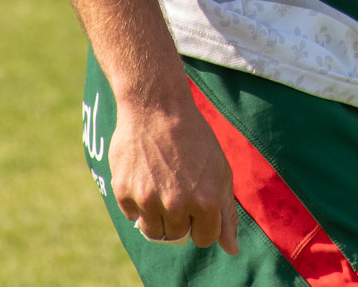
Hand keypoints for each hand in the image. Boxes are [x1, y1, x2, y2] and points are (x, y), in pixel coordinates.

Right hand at [110, 91, 239, 253]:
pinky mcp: (124, 192)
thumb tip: (232, 250)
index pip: (204, 238)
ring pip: (153, 231)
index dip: (202, 222)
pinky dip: (138, 202)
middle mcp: (177, 205)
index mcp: (206, 201)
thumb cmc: (194, 138)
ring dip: (157, 216)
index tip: (197, 204)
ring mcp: (149, 200)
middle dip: (180, 217)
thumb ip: (227, 215)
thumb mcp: (221, 172)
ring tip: (161, 186)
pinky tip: (145, 177)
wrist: (157, 107)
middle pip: (177, 235)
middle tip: (178, 187)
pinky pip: (132, 215)